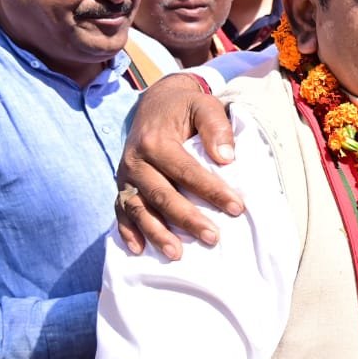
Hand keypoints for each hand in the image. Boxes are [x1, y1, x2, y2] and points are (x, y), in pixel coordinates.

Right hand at [115, 73, 241, 259]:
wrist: (156, 104)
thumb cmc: (186, 108)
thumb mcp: (204, 106)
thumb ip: (216, 127)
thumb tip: (226, 157)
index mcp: (156, 141)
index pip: (187, 171)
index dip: (212, 191)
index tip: (236, 208)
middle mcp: (135, 161)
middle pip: (162, 195)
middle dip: (187, 219)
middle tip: (212, 238)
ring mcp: (125, 176)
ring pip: (139, 209)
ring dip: (157, 234)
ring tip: (177, 254)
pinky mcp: (121, 186)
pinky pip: (120, 212)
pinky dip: (128, 232)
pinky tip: (139, 250)